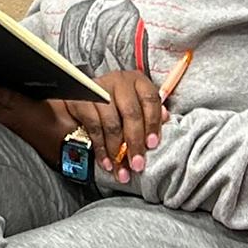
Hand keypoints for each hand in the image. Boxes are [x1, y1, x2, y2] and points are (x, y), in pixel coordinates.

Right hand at [59, 69, 164, 184]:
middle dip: (135, 143)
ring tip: (120, 167)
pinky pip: (94, 129)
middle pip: (131, 114)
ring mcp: (99, 89)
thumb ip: (150, 111)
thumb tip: (165, 119)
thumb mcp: (136, 102)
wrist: (81, 94)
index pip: (150, 100)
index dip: (153, 124)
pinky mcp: (81, 101)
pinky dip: (100, 149)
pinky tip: (106, 161)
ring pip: (112, 124)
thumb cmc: (115, 101)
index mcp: (137, 81)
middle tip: (137, 163)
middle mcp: (119, 81)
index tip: (152, 144)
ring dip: (116, 150)